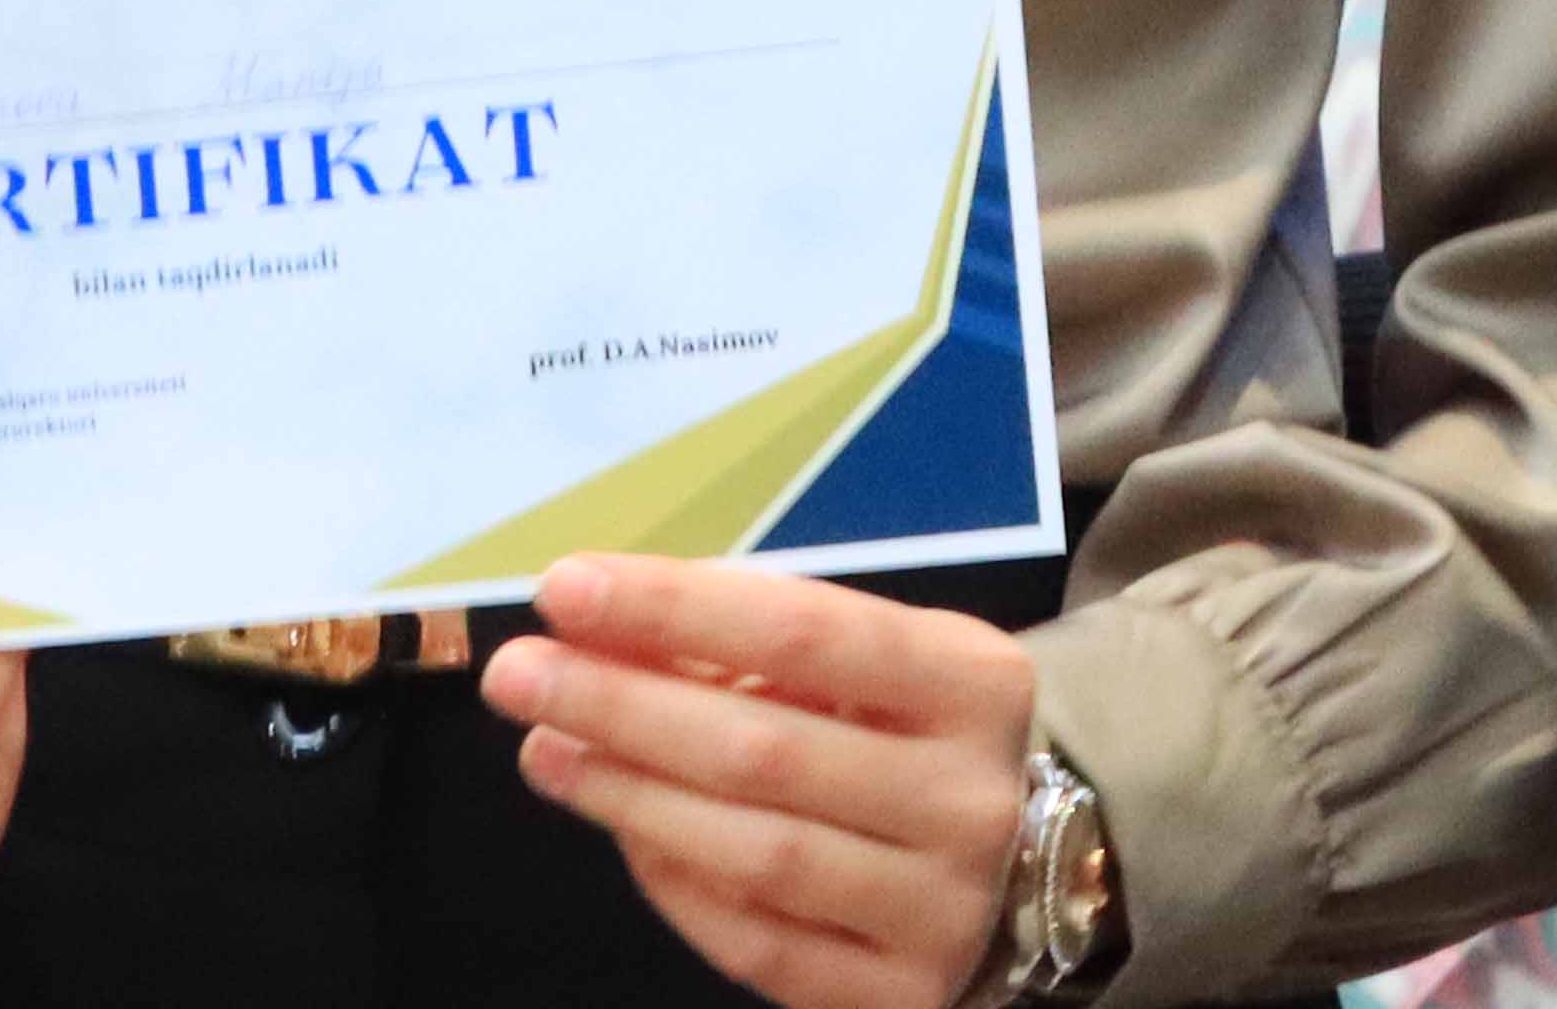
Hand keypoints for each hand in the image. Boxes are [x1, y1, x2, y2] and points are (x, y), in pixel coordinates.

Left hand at [480, 557, 1034, 1008]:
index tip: (563, 588)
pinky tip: (622, 833)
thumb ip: (748, 634)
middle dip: (621, 706)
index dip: (673, 607)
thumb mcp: (867, 654)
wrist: (1038, 858)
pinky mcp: (903, 997)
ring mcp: (942, 912)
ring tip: (544, 750)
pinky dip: (680, 887)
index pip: (803, 628)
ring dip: (629, 797)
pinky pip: (763, 947)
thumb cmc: (917, 723)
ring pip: (756, 854)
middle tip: (518, 675)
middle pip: (764, 749)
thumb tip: (598, 621)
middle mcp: (968, 800)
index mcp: (972, 681)